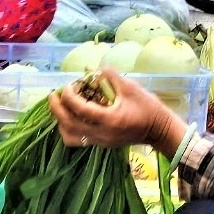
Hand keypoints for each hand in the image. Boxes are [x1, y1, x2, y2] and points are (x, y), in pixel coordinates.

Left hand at [48, 69, 187, 155]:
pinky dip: (69, 128)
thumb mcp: (131, 87)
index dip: (69, 96)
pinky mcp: (101, 144)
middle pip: (68, 125)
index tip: (68, 84)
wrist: (159, 130)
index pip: (80, 109)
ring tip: (61, 106)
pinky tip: (71, 116)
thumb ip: (110, 76)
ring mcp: (100, 142)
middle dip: (57, 109)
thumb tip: (93, 69)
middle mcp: (101, 134)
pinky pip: (77, 140)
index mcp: (108, 119)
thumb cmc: (147, 107)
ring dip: (61, 121)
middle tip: (53, 95)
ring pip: (69, 136)